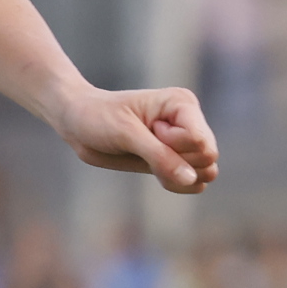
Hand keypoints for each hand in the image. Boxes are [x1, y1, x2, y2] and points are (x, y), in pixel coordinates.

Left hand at [58, 83, 218, 192]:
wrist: (79, 123)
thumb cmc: (99, 118)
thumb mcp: (126, 134)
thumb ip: (160, 156)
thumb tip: (193, 180)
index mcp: (183, 103)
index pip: (200, 140)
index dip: (172, 145)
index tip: (148, 130)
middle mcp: (191, 121)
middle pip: (207, 158)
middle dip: (174, 160)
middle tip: (143, 143)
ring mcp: (186, 142)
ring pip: (205, 173)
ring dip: (175, 174)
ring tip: (146, 155)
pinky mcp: (177, 159)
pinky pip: (194, 183)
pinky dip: (174, 184)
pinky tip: (151, 169)